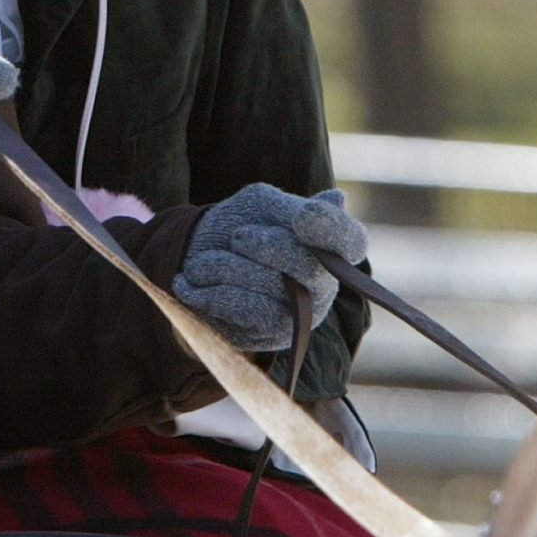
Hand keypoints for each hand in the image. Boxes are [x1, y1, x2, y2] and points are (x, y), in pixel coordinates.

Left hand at [170, 185, 365, 351]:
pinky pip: (244, 312)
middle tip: (237, 237)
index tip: (302, 217)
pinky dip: (209, 293)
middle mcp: (321, 285)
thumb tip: (337, 200)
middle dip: (266, 246)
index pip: (350, 240)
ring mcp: (298, 315)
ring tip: (199, 263)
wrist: (193, 262)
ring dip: (223, 267)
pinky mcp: (267, 336)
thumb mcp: (260, 206)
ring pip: (269, 287)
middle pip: (309, 266)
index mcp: (327, 247)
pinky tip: (187, 284)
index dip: (332, 229)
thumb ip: (291, 207)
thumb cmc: (237, 226)